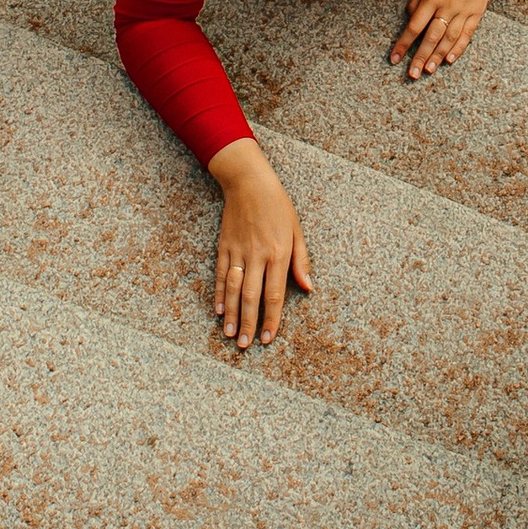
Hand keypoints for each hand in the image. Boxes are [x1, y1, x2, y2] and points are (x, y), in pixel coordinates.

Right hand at [207, 139, 310, 347]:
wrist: (249, 183)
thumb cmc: (278, 206)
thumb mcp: (297, 230)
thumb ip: (301, 261)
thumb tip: (308, 287)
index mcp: (278, 253)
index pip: (275, 295)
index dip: (271, 319)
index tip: (268, 338)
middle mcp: (257, 256)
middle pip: (253, 297)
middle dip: (250, 324)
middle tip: (246, 345)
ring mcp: (238, 252)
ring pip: (235, 289)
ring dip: (232, 314)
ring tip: (230, 335)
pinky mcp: (224, 247)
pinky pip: (222, 275)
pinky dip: (220, 294)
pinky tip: (219, 311)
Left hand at [391, 0, 496, 81]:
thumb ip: (416, 2)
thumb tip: (411, 22)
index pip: (414, 26)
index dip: (404, 44)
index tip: (395, 58)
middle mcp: (447, 6)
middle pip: (431, 37)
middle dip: (420, 57)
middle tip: (412, 74)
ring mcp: (463, 11)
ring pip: (449, 39)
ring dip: (438, 56)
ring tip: (428, 70)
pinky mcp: (476, 13)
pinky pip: (467, 34)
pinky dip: (458, 48)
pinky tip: (449, 60)